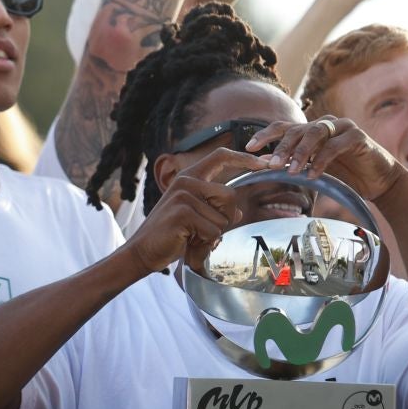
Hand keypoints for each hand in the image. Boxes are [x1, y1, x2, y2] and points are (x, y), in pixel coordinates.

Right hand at [122, 148, 248, 276]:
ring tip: (190, 236)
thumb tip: (239, 212)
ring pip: (223, 218)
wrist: (142, 251)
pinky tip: (187, 241)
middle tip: (202, 230)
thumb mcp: (196, 219)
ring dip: (212, 234)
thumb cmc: (171, 235)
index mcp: (189, 177)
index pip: (220, 157)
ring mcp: (183, 196)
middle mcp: (186, 181)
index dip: (244, 158)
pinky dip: (205, 242)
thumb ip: (215, 210)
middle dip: (225, 218)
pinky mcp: (183, 213)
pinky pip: (214, 231)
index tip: (264, 162)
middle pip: (230, 196)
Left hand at [247, 117, 407, 207]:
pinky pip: (336, 145)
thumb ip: (295, 164)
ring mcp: (343, 127)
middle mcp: (326, 124)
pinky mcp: (358, 136)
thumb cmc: (346, 176)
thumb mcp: (315, 169)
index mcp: (312, 130)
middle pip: (298, 129)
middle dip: (282, 148)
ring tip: (292, 170)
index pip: (284, 127)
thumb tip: (266, 166)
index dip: (265, 135)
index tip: (249, 147)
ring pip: (315, 133)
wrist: (379, 182)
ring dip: (301, 152)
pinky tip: (313, 174)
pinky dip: (322, 159)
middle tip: (270, 164)